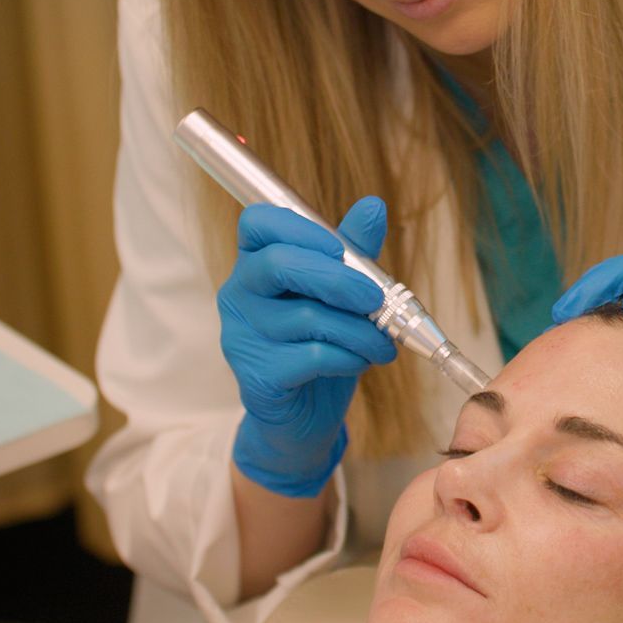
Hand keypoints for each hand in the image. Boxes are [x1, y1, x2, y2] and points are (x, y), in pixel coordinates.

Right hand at [219, 196, 397, 496]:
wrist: (305, 415)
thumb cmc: (321, 344)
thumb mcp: (342, 295)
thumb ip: (353, 252)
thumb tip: (373, 206)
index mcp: (257, 263)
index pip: (258, 222)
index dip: (300, 228)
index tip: (340, 247)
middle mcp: (239, 294)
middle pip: (280, 265)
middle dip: (341, 279)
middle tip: (377, 299)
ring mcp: (241, 336)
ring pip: (307, 317)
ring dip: (360, 330)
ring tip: (383, 342)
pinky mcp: (256, 376)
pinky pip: (312, 357)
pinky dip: (349, 358)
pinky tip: (361, 362)